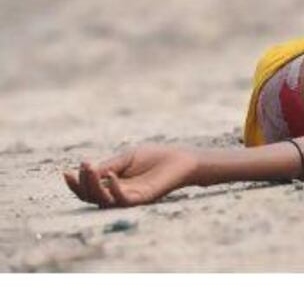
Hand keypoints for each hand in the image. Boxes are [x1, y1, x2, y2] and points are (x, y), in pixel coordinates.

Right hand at [63, 144, 199, 207]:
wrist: (180, 159)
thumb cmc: (155, 157)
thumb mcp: (126, 158)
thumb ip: (108, 166)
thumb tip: (87, 171)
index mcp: (112, 184)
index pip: (89, 190)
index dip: (76, 183)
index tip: (66, 172)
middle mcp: (118, 194)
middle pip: (92, 198)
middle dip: (82, 184)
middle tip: (83, 167)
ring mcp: (130, 198)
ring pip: (104, 201)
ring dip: (95, 187)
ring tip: (92, 169)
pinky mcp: (143, 199)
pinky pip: (123, 200)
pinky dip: (115, 190)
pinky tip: (112, 176)